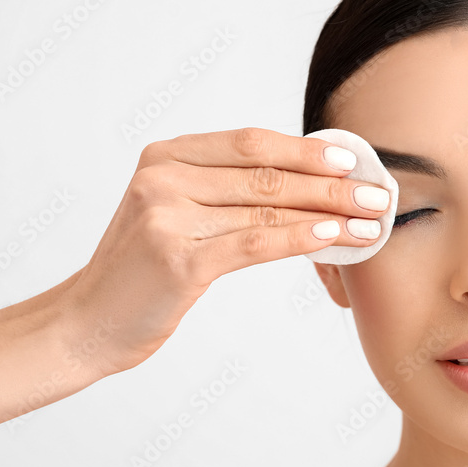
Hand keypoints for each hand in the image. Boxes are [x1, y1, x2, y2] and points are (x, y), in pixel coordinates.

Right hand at [61, 127, 390, 374]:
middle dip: (331, 185)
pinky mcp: (179, 260)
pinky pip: (256, 242)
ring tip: (370, 223)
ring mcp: (167, 216)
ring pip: (268, 207)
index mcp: (165, 155)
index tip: (352, 162)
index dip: (306, 151)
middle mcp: (163, 177)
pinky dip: (302, 239)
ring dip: (329, 214)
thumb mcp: (174, 212)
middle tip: (378, 195)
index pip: (250, 143)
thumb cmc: (144, 270)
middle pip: (266, 174)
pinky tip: (336, 239)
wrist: (88, 323)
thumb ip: (224, 191)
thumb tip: (308, 184)